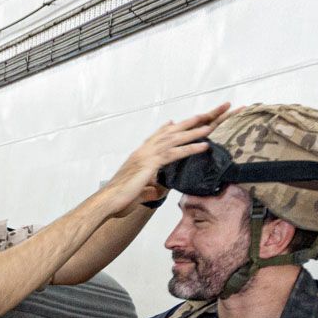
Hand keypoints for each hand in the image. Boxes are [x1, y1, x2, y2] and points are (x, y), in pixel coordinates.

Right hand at [97, 103, 230, 216]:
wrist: (107, 201)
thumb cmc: (117, 199)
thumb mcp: (136, 192)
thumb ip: (147, 188)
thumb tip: (154, 191)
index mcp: (139, 155)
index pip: (155, 137)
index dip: (167, 129)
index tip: (175, 122)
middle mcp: (143, 151)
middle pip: (169, 132)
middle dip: (187, 123)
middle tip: (204, 116)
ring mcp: (146, 155)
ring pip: (174, 139)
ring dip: (194, 132)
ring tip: (210, 126)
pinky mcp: (149, 164)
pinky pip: (174, 153)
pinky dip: (190, 148)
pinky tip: (204, 146)